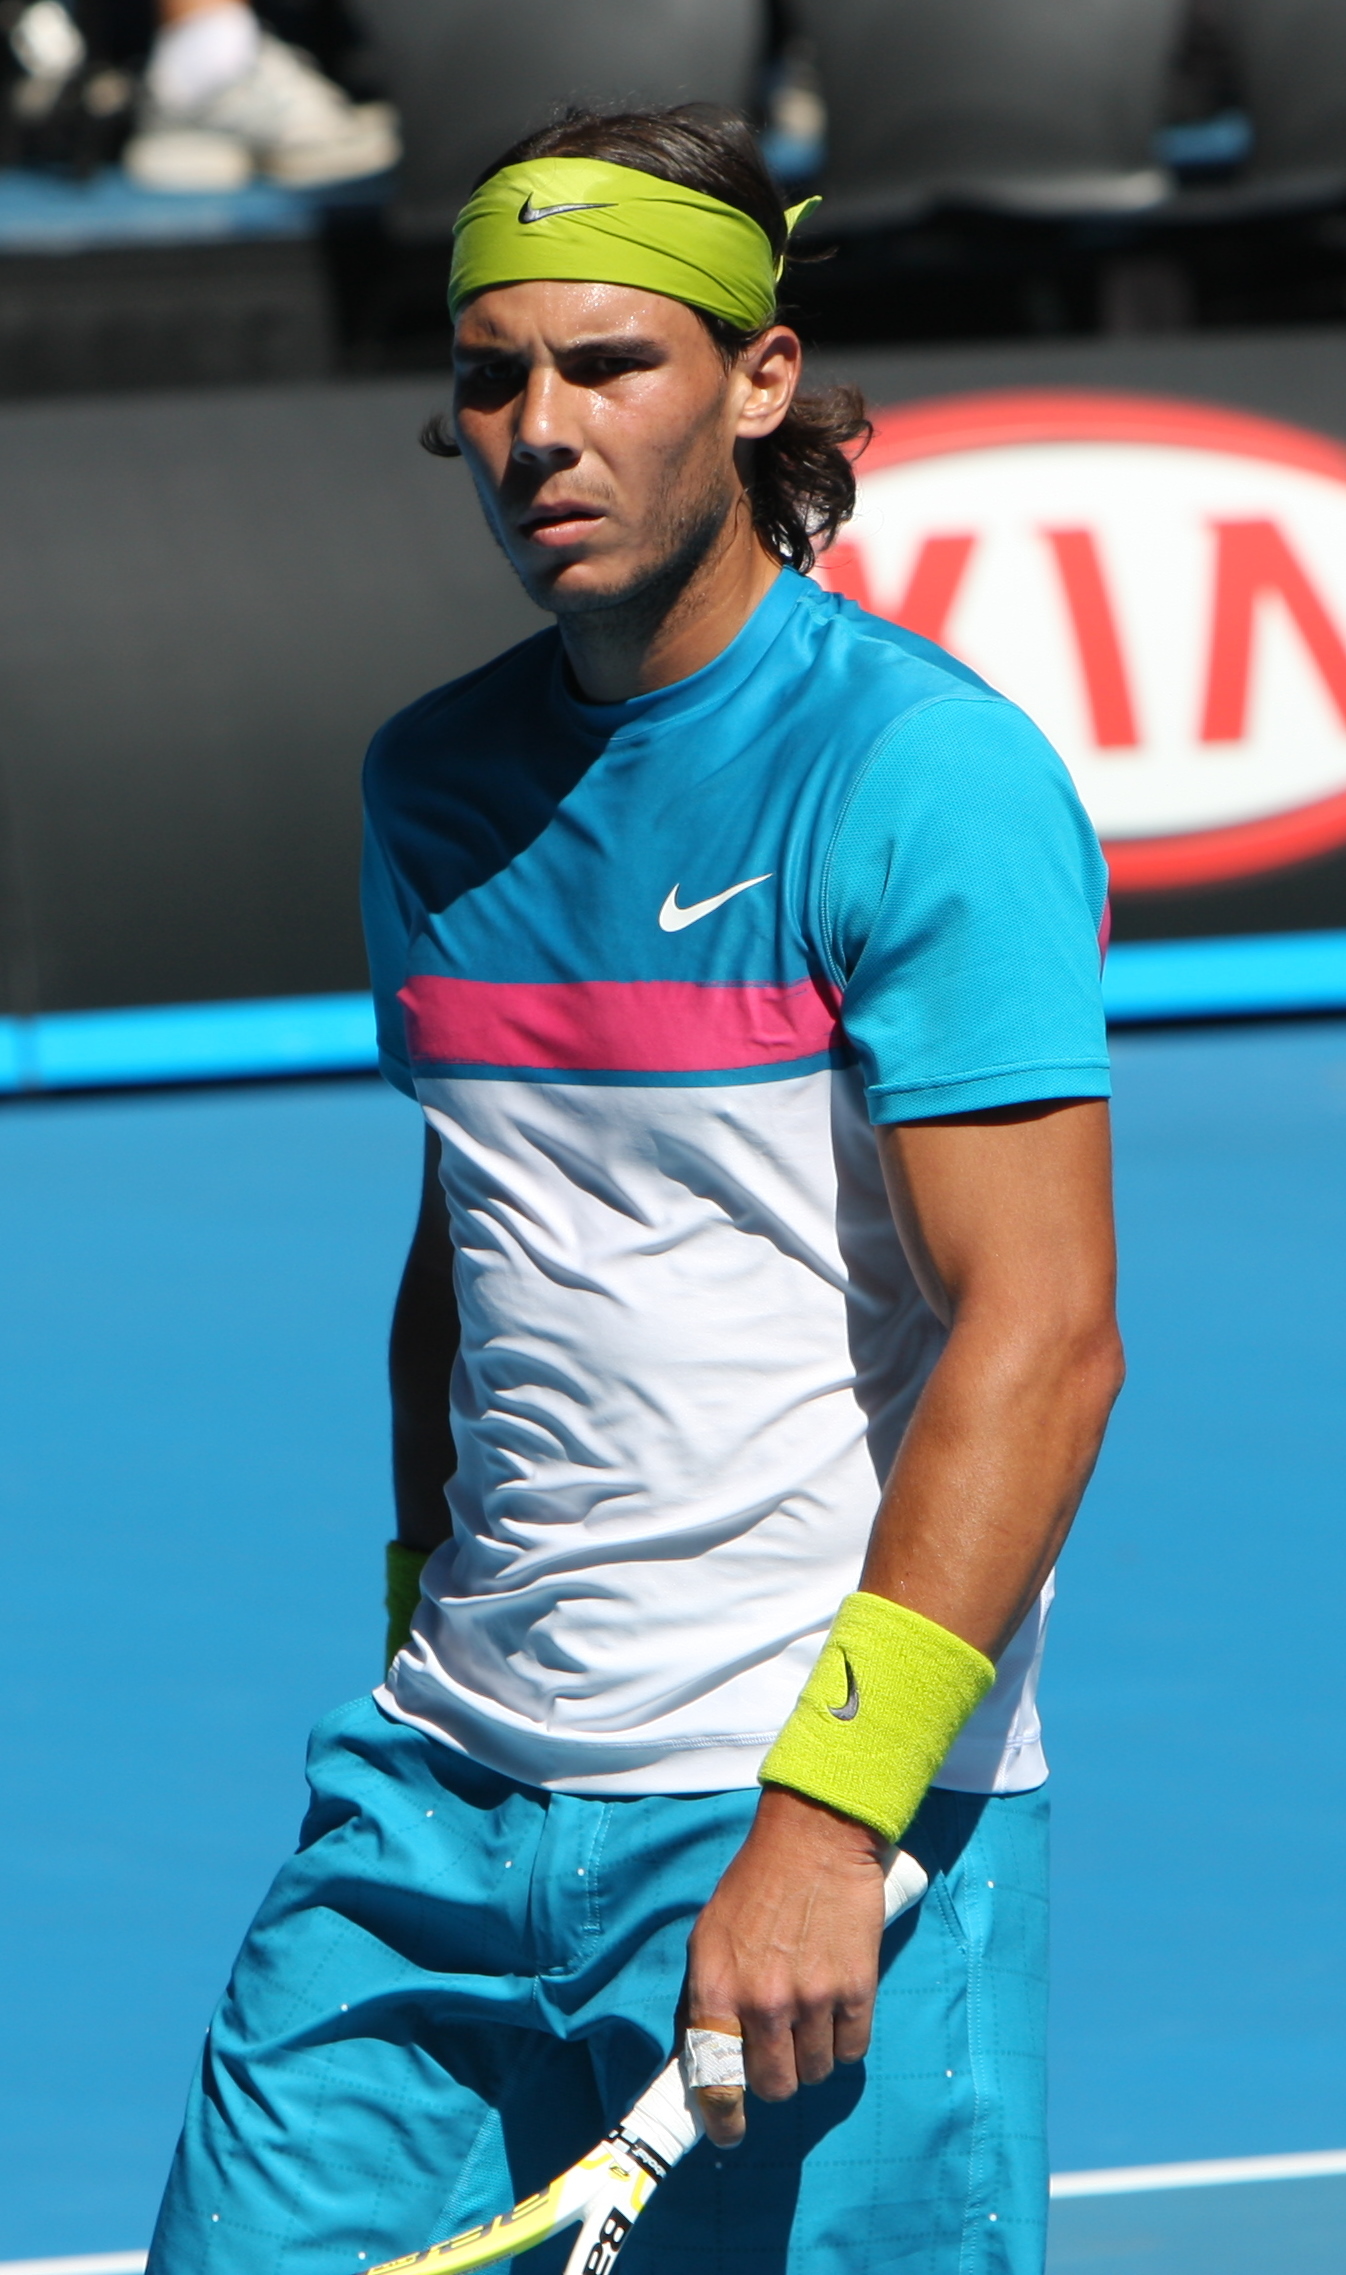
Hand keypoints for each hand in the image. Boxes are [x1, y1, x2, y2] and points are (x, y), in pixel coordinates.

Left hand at [684, 1786, 889, 2147]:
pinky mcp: (856, 1990)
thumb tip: (698, 2054)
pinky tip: (836, 2007)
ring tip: (808, 2015)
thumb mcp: (709, 1935)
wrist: (814, 1839)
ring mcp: (813, 1999)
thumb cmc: (755, 1884)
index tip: (728, 2132)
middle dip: (774, 2075)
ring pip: (814, 2072)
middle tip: (777, 2048)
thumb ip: (704, 1996)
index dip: (722, 2118)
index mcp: (717, 1987)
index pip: (715, 2080)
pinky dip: (843, 2039)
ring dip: (811, 2055)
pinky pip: (851, 2051)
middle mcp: (763, 2001)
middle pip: (774, 2086)